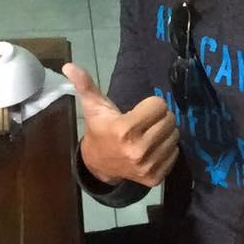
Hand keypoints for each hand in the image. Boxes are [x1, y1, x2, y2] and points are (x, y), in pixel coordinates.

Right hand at [63, 62, 179, 186]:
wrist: (99, 164)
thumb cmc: (101, 129)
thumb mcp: (94, 106)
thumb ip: (85, 84)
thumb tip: (68, 66)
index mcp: (124, 130)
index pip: (159, 105)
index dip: (150, 105)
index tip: (140, 110)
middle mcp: (138, 150)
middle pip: (169, 120)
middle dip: (159, 117)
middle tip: (146, 122)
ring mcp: (147, 166)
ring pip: (174, 137)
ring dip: (164, 133)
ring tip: (149, 134)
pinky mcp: (155, 178)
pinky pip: (174, 154)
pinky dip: (166, 149)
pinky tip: (152, 149)